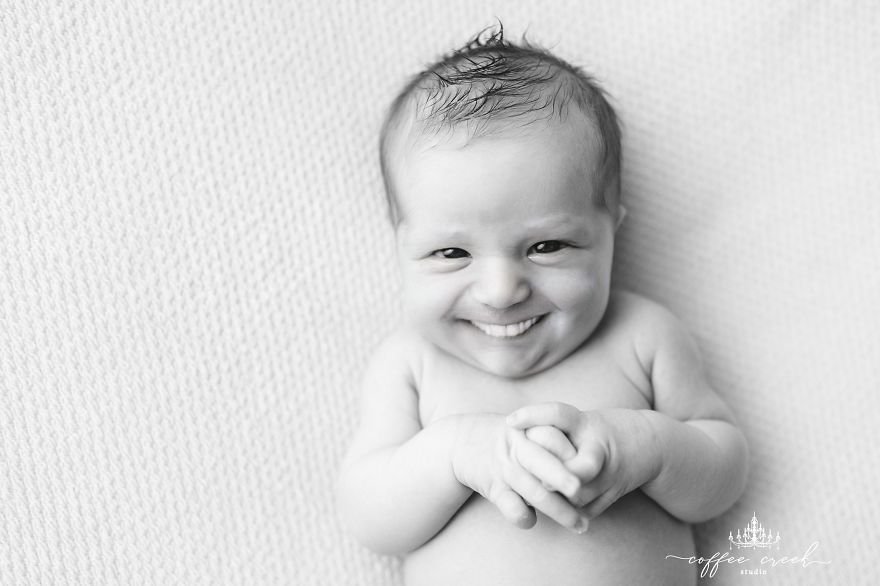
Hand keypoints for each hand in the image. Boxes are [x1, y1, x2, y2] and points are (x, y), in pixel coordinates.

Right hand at [449, 413, 589, 532]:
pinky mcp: (494, 487)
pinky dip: (524, 517)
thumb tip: (593, 465)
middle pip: (543, 462)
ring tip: (581, 525)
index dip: (574, 454)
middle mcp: (518, 447)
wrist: (462, 442)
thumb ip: (555, 440)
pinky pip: (511, 507)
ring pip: (534, 491)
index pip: (554, 438)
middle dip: (563, 478)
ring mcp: (506, 468)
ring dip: (559, 511)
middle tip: (582, 492)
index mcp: (530, 429)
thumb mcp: (528, 427)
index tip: (595, 471)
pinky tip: (535, 521)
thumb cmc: (508, 438)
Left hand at [507, 403, 660, 519]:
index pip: (560, 415)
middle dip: (557, 480)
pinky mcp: (613, 494)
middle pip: (577, 469)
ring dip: (557, 500)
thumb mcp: (581, 421)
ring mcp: (610, 474)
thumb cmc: (602, 429)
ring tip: (533, 496)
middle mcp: (600, 448)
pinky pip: (584, 510)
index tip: (510, 422)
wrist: (651, 444)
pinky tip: (553, 508)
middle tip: (537, 483)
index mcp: (588, 423)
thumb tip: (511, 432)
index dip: (534, 416)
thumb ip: (551, 429)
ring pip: (578, 496)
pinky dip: (568, 511)